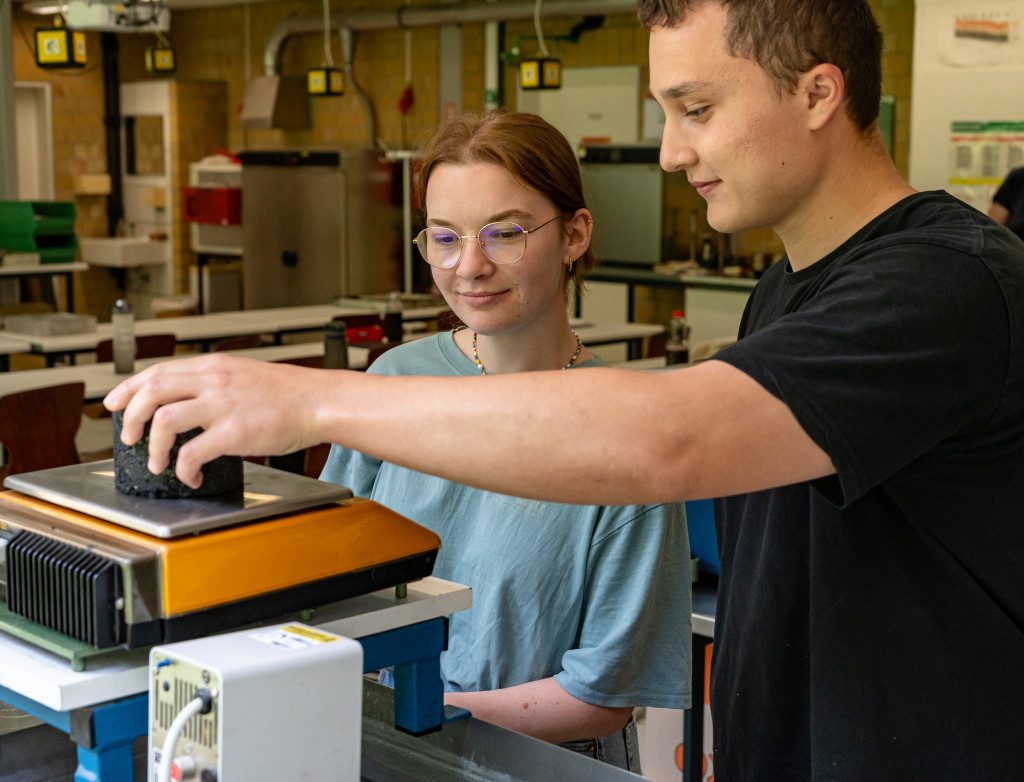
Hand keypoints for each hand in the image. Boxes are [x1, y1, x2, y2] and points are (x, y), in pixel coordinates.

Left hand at [104, 354, 325, 487]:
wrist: (319, 402)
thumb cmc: (288, 395)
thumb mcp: (244, 376)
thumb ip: (214, 386)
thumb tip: (187, 405)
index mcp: (214, 367)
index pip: (158, 372)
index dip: (128, 389)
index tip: (113, 403)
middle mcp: (214, 381)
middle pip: (152, 391)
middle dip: (130, 417)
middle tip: (127, 437)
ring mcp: (223, 405)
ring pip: (165, 420)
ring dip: (152, 446)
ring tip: (157, 461)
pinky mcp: (235, 431)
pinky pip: (193, 452)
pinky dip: (183, 468)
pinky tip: (189, 475)